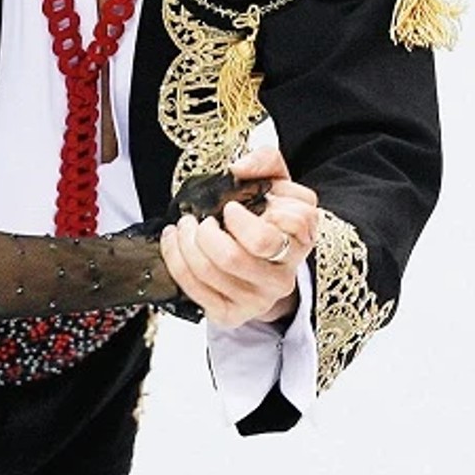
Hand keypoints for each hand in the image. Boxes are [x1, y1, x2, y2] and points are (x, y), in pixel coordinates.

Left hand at [159, 148, 318, 328]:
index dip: (248, 218)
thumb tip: (237, 169)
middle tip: (201, 220)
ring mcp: (258, 298)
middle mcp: (283, 275)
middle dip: (206, 233)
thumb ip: (265, 161)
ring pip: (211, 271)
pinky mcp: (231, 313)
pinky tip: (174, 241)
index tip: (230, 208)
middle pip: (235, 256)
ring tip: (184, 226)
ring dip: (186, 243)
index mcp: (300, 240)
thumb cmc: (268, 219)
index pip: (283, 231)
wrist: (265, 264)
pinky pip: (195, 289)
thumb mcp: (275, 184)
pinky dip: (176, 259)